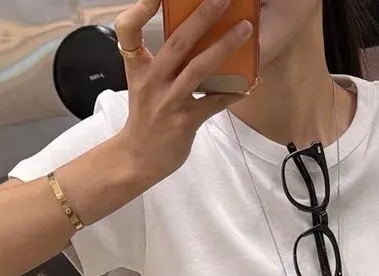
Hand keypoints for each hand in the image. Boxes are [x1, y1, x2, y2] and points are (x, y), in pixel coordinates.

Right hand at [116, 0, 253, 188]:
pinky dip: (233, 93)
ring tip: (245, 30)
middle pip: (177, 42)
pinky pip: (214, 103)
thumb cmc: (145, 117)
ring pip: (199, 69)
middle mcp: (152, 81)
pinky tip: (250, 84)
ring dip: (224, 47)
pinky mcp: (185, 122)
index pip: (128, 30)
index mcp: (138, 67)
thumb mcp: (143, 83)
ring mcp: (169, 101)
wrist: (139, 158)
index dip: (138, 9)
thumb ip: (162, 61)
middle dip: (202, 17)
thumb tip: (192, 35)